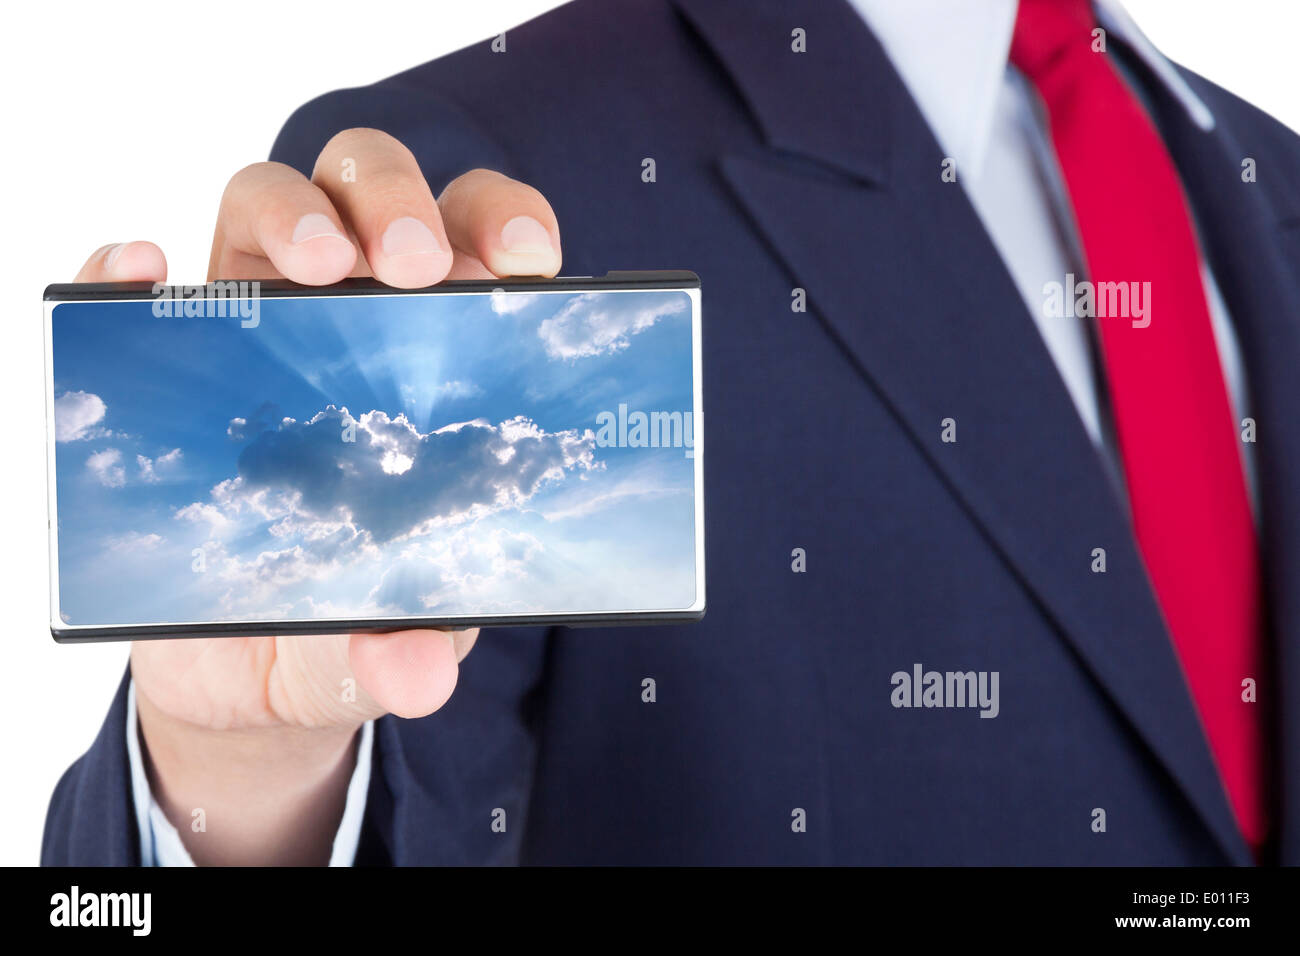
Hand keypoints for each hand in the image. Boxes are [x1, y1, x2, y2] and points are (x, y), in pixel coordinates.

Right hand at [71, 128, 563, 864]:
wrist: (249, 675)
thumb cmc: (349, 626)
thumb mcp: (386, 648)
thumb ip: (401, 654)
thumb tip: (413, 671)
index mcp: (442, 362)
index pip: (485, 248)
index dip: (508, 224)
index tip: (524, 263)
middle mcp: (355, 320)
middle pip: (380, 192)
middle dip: (400, 203)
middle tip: (413, 266)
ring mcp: (256, 327)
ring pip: (272, 200)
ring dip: (295, 210)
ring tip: (316, 264)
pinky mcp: (169, 360)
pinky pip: (137, 286)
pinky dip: (131, 266)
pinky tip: (146, 270)